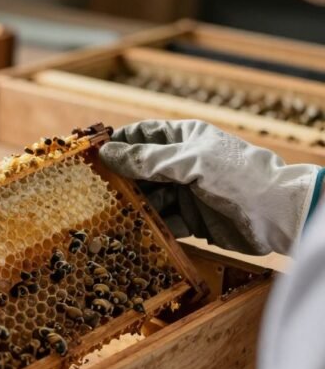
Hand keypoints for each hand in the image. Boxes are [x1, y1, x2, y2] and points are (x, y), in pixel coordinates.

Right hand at [98, 120, 322, 254]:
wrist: (280, 214)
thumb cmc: (239, 175)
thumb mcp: (190, 162)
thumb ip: (148, 160)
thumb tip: (107, 154)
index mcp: (185, 139)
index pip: (142, 135)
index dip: (115, 143)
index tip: (88, 154)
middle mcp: (183, 165)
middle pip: (140, 170)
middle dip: (118, 180)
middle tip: (88, 190)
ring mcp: (187, 193)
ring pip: (148, 199)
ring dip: (130, 207)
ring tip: (105, 215)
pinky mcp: (192, 222)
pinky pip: (162, 223)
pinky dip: (147, 229)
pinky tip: (130, 233)